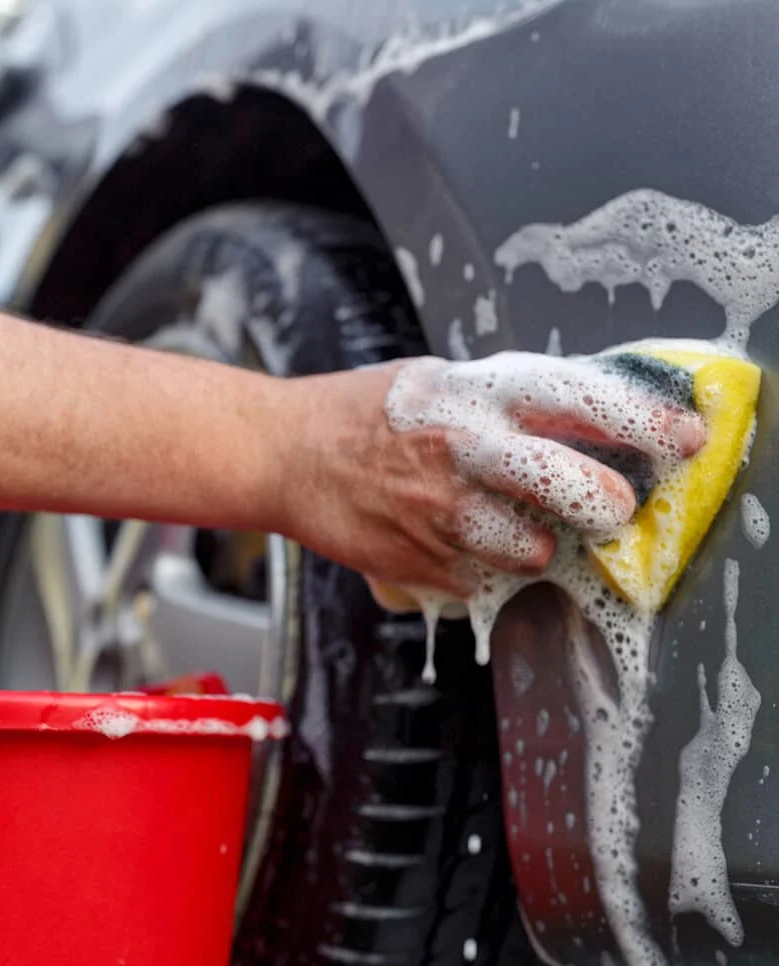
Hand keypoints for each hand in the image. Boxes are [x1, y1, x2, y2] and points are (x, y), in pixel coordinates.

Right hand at [279, 353, 706, 599]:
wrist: (284, 454)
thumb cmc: (364, 412)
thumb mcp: (440, 381)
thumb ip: (510, 402)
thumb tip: (590, 421)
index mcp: (474, 395)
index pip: (579, 400)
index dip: (643, 420)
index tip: (686, 440)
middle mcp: (464, 452)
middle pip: (575, 488)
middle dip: (606, 503)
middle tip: (608, 505)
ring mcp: (440, 515)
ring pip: (532, 550)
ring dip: (534, 543)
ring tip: (505, 523)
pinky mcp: (419, 563)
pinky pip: (483, 580)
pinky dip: (482, 566)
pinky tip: (452, 540)